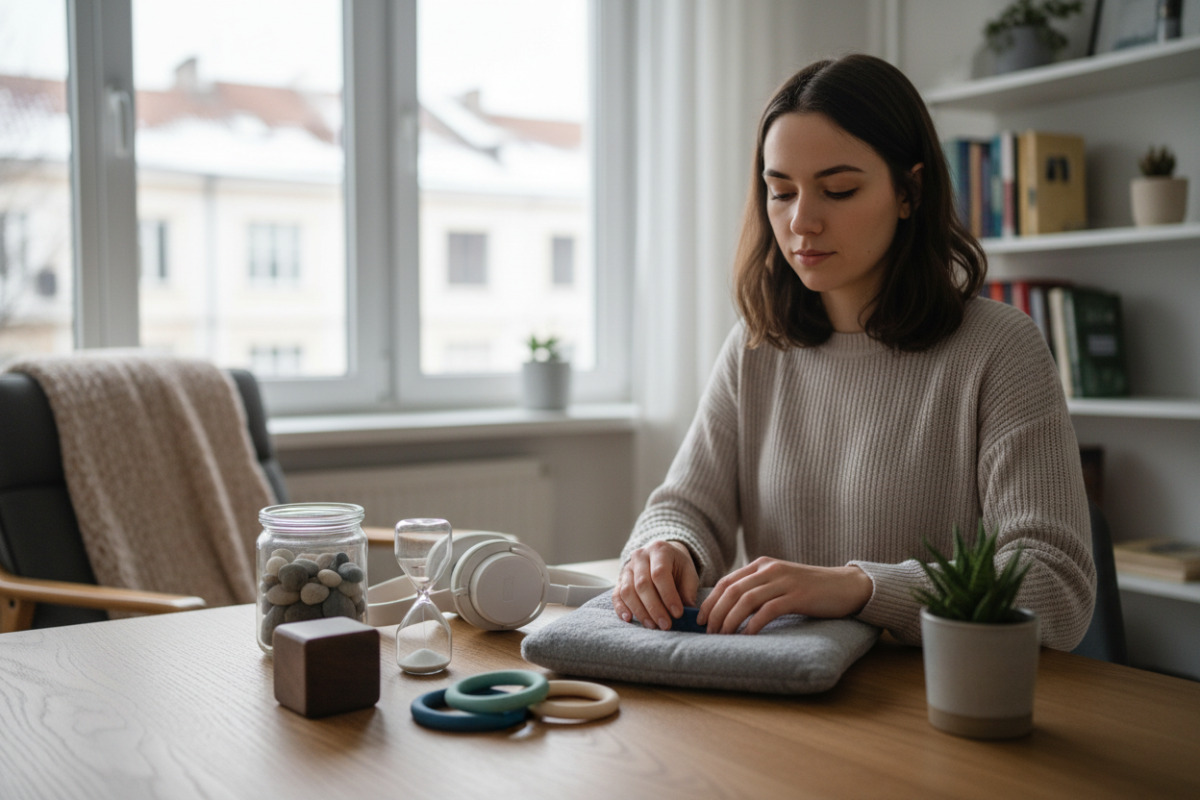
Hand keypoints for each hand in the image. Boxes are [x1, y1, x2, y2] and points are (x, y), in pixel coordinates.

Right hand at [613, 540, 699, 630]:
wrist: (662, 556)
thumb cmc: (677, 566)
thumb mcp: (688, 573)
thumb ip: (688, 591)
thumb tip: (688, 614)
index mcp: (659, 550)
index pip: (660, 573)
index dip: (668, 595)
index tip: (678, 614)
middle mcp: (640, 556)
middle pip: (642, 584)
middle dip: (654, 608)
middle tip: (666, 625)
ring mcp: (627, 568)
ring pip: (628, 591)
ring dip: (640, 611)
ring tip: (652, 626)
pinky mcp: (619, 580)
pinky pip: (616, 595)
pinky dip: (621, 608)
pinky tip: (629, 619)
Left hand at [697, 558, 872, 634]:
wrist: (845, 586)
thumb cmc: (810, 589)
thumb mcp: (779, 582)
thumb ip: (758, 588)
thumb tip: (729, 608)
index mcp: (762, 564)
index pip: (726, 581)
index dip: (711, 601)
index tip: (701, 620)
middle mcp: (769, 569)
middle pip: (732, 590)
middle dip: (716, 612)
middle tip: (708, 632)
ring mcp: (783, 581)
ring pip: (746, 599)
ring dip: (730, 620)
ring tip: (723, 636)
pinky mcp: (797, 596)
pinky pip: (768, 610)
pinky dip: (753, 624)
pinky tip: (746, 636)